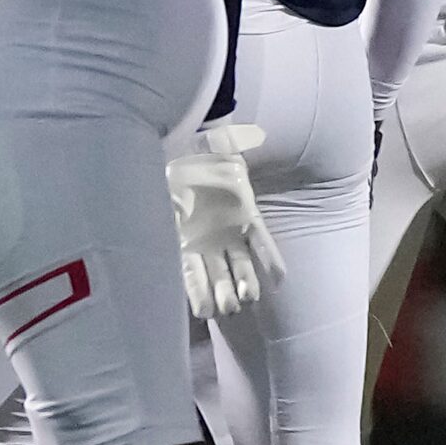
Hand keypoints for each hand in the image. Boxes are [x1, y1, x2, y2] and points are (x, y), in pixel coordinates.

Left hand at [167, 126, 284, 318]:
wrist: (166, 157)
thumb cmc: (196, 153)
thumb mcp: (215, 145)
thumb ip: (230, 142)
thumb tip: (250, 134)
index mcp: (242, 213)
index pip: (261, 241)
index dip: (270, 260)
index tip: (279, 279)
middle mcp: (226, 234)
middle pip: (239, 266)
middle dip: (243, 283)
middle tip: (244, 298)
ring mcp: (204, 244)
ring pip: (217, 275)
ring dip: (221, 293)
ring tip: (223, 310)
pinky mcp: (179, 249)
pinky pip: (189, 274)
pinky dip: (197, 292)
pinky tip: (202, 310)